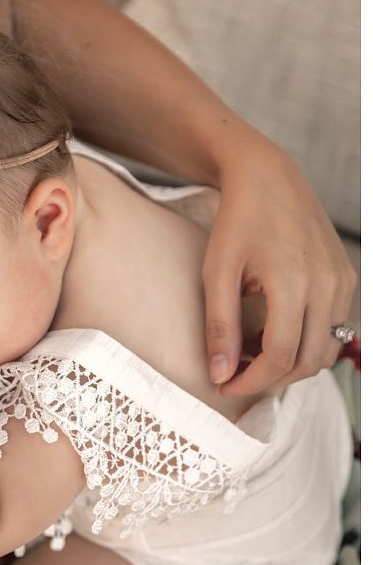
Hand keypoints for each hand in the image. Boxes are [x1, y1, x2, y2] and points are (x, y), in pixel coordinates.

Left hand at [205, 132, 357, 396]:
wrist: (268, 177)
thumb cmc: (237, 221)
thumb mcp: (217, 272)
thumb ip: (219, 326)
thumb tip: (220, 375)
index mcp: (293, 282)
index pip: (281, 356)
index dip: (252, 381)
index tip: (224, 387)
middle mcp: (327, 285)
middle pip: (308, 361)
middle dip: (271, 378)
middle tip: (236, 376)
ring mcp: (343, 282)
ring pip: (325, 349)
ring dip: (292, 363)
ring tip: (252, 354)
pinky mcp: (348, 278)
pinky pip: (333, 327)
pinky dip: (307, 341)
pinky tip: (274, 333)